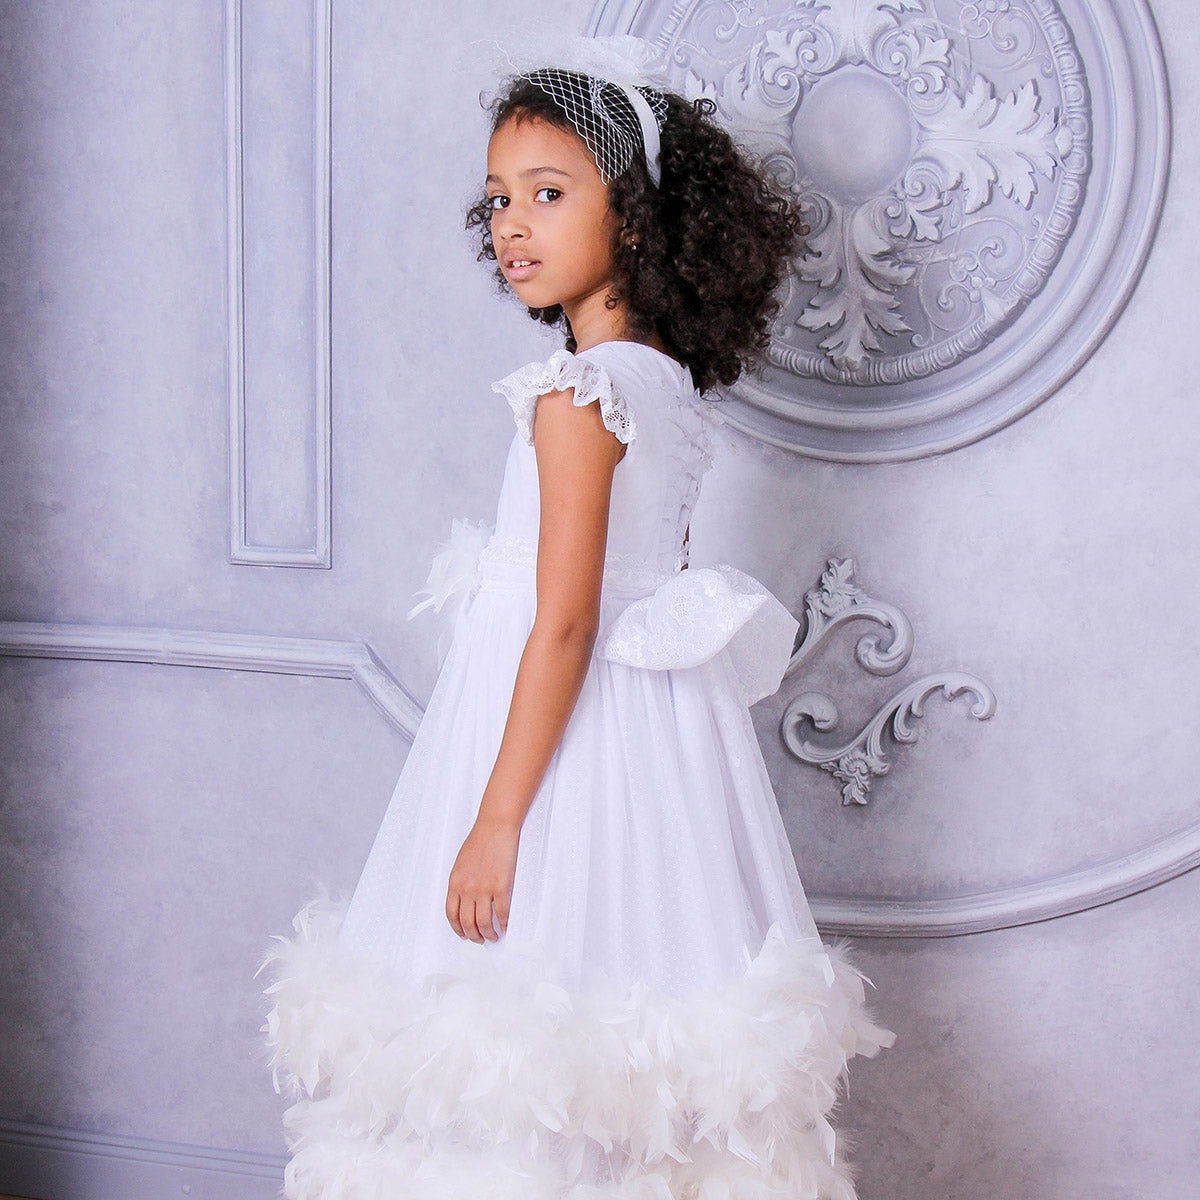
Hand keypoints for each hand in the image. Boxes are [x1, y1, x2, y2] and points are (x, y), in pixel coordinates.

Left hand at [445, 814, 519, 942]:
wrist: (495, 827)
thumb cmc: (479, 841)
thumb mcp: (461, 864)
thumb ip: (460, 883)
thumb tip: (465, 901)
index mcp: (455, 883)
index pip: (452, 915)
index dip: (457, 929)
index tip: (463, 935)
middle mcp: (467, 889)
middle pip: (468, 923)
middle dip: (474, 936)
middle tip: (480, 940)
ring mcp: (484, 889)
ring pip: (484, 923)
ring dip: (489, 935)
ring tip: (493, 937)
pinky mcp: (501, 887)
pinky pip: (502, 913)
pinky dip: (504, 924)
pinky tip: (505, 927)